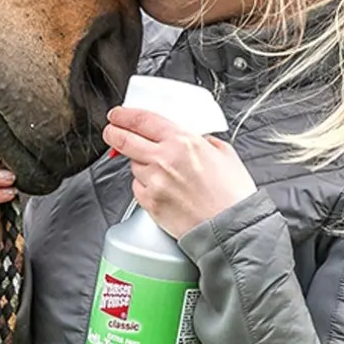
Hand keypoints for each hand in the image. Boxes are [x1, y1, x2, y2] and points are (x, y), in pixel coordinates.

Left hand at [101, 106, 255, 237]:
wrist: (231, 227)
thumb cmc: (232, 194)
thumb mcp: (224, 153)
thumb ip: (202, 141)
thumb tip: (192, 137)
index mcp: (183, 141)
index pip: (143, 120)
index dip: (124, 116)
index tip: (117, 115)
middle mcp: (164, 159)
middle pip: (124, 140)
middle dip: (113, 133)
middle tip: (112, 131)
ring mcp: (154, 182)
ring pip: (133, 165)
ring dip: (139, 163)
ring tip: (161, 173)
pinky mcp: (149, 203)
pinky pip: (137, 188)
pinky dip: (145, 185)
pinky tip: (163, 190)